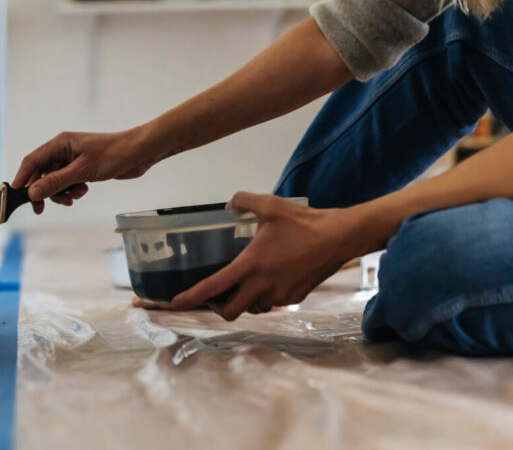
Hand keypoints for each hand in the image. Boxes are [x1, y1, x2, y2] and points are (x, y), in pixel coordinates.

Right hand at [13, 127, 156, 213]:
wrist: (139, 153)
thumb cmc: (113, 154)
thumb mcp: (82, 171)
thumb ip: (56, 182)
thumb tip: (33, 192)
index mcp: (60, 143)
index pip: (32, 161)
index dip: (22, 178)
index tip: (16, 194)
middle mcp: (63, 150)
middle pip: (42, 174)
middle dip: (44, 191)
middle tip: (41, 208)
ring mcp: (73, 160)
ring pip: (55, 181)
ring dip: (61, 192)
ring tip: (74, 196)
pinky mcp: (82, 168)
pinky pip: (68, 183)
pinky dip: (72, 190)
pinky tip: (83, 191)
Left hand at [170, 192, 372, 320]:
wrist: (339, 238)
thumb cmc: (303, 222)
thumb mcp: (270, 205)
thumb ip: (244, 201)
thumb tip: (230, 203)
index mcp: (250, 266)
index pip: (213, 287)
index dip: (190, 298)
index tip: (173, 304)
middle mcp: (262, 286)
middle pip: (229, 311)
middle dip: (218, 307)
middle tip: (216, 295)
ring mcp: (279, 296)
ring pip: (252, 308)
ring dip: (244, 300)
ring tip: (246, 281)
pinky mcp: (294, 299)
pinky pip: (271, 303)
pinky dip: (264, 296)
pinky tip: (271, 277)